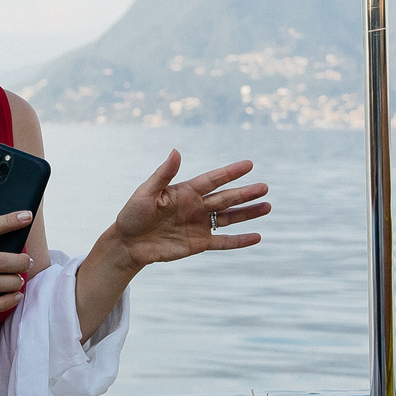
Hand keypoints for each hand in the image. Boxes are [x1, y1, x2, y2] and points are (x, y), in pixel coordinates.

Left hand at [100, 151, 269, 270]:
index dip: (230, 173)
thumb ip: (163, 174)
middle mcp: (196, 207)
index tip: (249, 165)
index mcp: (185, 191)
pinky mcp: (199, 243)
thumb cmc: (133, 214)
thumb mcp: (146, 193)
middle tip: (265, 187)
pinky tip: (257, 237)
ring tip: (267, 207)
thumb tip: (176, 151)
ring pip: (230, 218)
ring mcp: (199, 225)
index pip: (213, 180)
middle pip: (226, 198)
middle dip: (246, 193)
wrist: (128, 244)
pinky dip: (240, 241)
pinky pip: (224, 242)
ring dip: (248, 213)